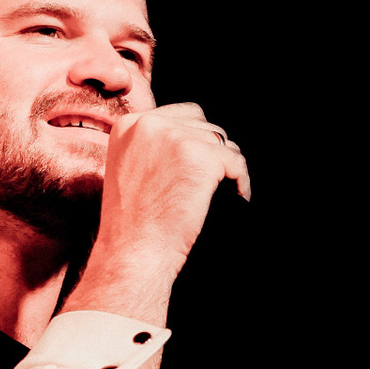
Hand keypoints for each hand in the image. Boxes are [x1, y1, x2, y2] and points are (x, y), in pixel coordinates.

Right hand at [93, 102, 249, 269]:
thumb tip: (195, 135)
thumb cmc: (132, 225)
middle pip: (204, 126)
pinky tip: (237, 197)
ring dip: (227, 167)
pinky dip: (240, 182)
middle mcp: (150, 124)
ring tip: (224, 191)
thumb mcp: (128, 170)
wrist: (133, 253)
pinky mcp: (202, 157)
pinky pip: (236, 162)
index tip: (200, 168)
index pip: (181, 115)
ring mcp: (176, 138)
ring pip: (223, 143)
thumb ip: (153, 146)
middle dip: (213, 153)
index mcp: (129, 124)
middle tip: (214, 183)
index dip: (197, 140)